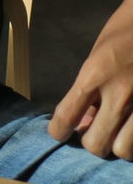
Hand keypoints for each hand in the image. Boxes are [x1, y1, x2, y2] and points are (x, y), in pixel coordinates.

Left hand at [50, 0, 132, 159]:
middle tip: (92, 131)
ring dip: (117, 144)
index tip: (59, 133)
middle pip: (96, 144)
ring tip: (117, 131)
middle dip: (90, 141)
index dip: (58, 130)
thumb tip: (83, 119)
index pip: (67, 114)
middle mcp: (119, 93)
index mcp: (95, 73)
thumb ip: (89, 88)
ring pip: (124, 151)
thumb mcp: (98, 54)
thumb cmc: (124, 31)